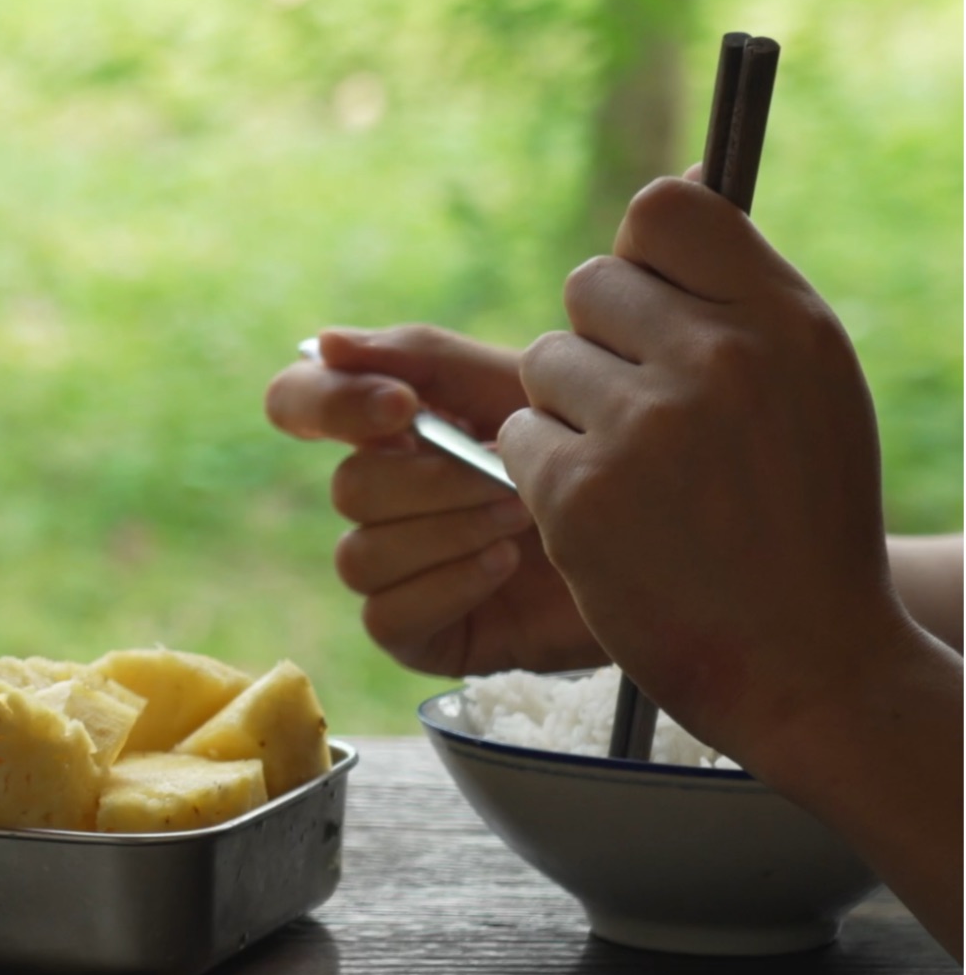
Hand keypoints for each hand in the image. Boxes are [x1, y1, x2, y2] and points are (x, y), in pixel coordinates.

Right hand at [264, 324, 598, 674]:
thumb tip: (322, 341)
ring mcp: (395, 570)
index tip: (400, 409)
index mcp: (391, 430)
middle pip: (347, 486)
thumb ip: (425, 358)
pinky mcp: (418, 632)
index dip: (328, 403)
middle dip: (434, 481)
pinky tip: (505, 568)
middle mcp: (382, 498)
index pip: (299, 403)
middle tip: (511, 476)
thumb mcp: (521, 388)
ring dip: (446, 532)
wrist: (676, 541)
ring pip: (360, 555)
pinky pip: (386, 615)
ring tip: (522, 520)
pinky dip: (447, 586)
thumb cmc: (601, 454)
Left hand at [503, 177, 910, 748]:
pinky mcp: (579, 491)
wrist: (806, 657)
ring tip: (641, 475)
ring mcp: (645, 426)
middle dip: (600, 343)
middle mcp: (719, 359)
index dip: (643, 256)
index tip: (654, 306)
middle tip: (650, 415)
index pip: (665, 210)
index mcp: (786, 320)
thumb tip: (684, 174)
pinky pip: (516, 437)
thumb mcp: (811, 381)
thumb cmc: (804, 514)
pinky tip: (611, 517)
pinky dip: (547, 476)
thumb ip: (740, 290)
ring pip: (543, 364)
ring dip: (571, 413)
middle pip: (588, 285)